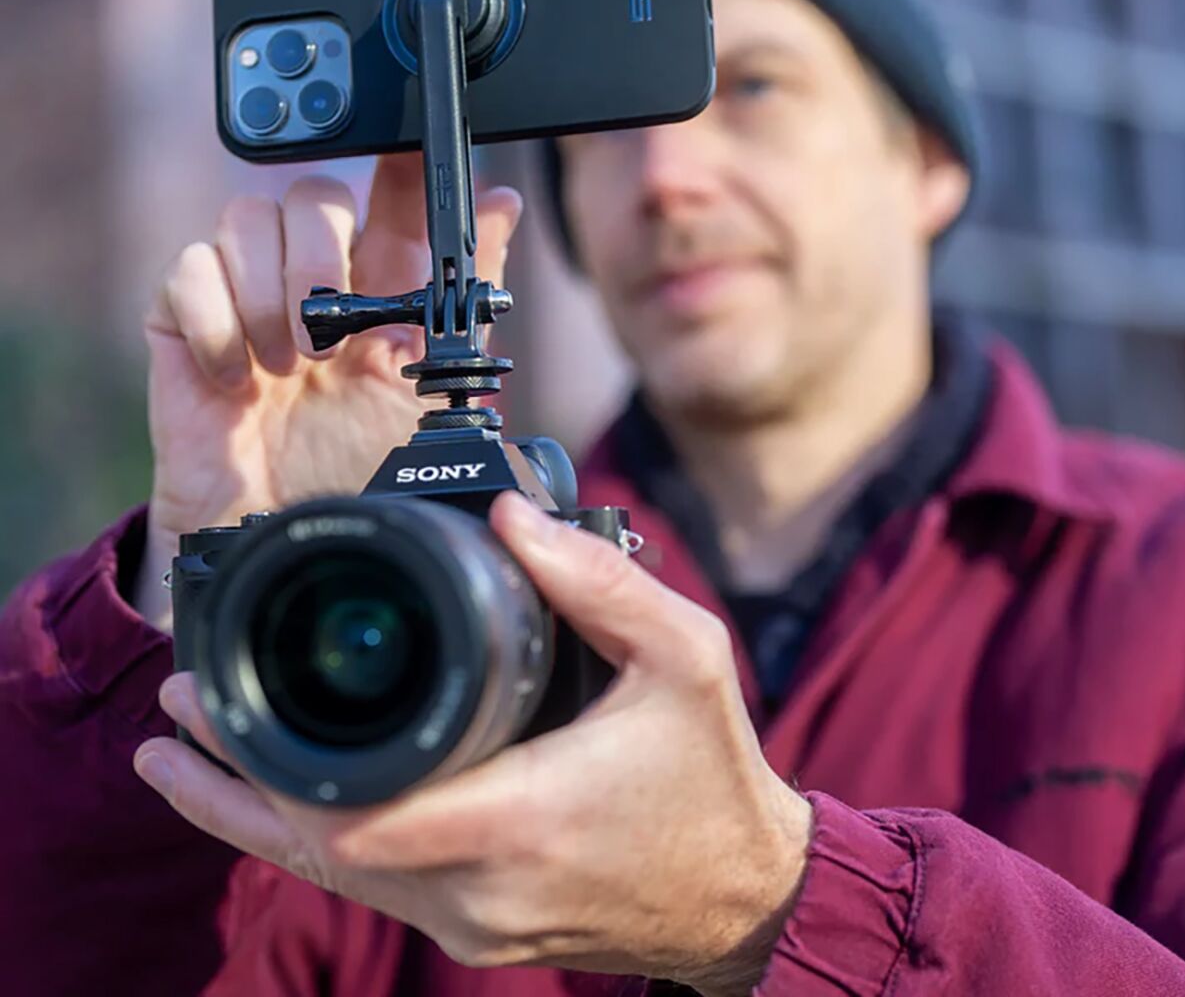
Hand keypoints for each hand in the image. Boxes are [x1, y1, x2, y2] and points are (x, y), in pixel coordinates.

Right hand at [134, 156, 521, 626]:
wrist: (288, 541)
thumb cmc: (360, 470)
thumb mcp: (431, 382)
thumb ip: (463, 293)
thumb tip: (501, 201)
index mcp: (379, 290)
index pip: (386, 194)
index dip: (396, 164)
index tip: (412, 155)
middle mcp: (313, 283)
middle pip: (313, 193)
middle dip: (323, 256)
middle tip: (328, 340)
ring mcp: (246, 299)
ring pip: (247, 216)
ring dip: (270, 292)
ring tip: (286, 369)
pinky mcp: (185, 327)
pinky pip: (187, 271)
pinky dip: (216, 323)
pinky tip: (239, 382)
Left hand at [134, 492, 811, 994]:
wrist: (739, 893)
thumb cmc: (709, 771)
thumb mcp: (682, 654)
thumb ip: (598, 581)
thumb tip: (510, 518)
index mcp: (525, 816)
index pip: (361, 814)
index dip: (266, 768)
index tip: (210, 709)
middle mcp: (481, 888)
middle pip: (319, 849)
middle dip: (233, 780)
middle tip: (178, 707)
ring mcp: (472, 924)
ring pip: (333, 876)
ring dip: (252, 815)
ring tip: (182, 756)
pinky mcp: (473, 932)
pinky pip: (371, 887)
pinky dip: (309, 841)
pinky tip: (265, 807)